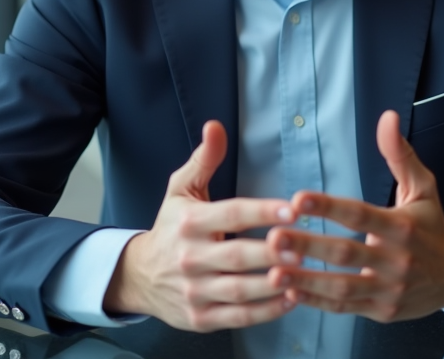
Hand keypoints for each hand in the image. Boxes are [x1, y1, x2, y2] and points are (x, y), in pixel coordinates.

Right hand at [103, 120, 298, 330]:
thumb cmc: (170, 227)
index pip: (230, 215)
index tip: (293, 209)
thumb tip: (216, 126)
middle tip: (303, 247)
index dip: (262, 212)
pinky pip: (238, 317)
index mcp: (189, 222)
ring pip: (239, 291)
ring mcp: (194, 291)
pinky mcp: (200, 318)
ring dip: (272, 285)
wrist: (139, 275)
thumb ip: (204, 159)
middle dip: (271, 253)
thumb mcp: (181, 189)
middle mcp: (190, 257)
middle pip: (237, 256)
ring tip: (303, 275)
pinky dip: (266, 312)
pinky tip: (290, 299)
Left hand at [266, 110, 443, 320]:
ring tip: (274, 271)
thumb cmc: (432, 226)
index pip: (360, 214)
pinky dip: (317, 302)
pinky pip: (345, 308)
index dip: (329, 207)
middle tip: (274, 237)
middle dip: (308, 246)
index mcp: (401, 226)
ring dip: (306, 280)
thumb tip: (386, 117)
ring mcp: (389, 289)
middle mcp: (396, 260)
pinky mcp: (382, 311)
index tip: (298, 199)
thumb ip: (399, 155)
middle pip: (346, 253)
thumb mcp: (423, 187)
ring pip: (342, 287)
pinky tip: (289, 293)